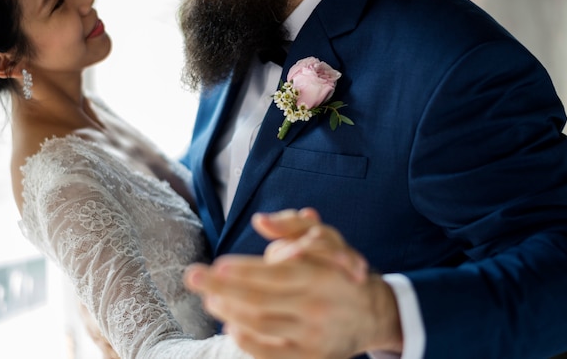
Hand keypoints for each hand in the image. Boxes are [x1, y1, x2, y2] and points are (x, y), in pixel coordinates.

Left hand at [184, 208, 403, 358]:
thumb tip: (261, 221)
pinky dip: (246, 341)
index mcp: (320, 275)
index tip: (216, 266)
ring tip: (209, 300)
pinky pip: (271, 354)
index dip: (243, 271)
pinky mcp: (309, 357)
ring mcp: (311, 336)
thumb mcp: (328, 240)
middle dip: (221, 289)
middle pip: (259, 300)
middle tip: (193, 277)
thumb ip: (293, 226)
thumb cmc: (340, 272)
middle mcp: (315, 306)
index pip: (275, 273)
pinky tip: (230, 326)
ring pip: (260, 325)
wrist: (373, 314)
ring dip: (228, 312)